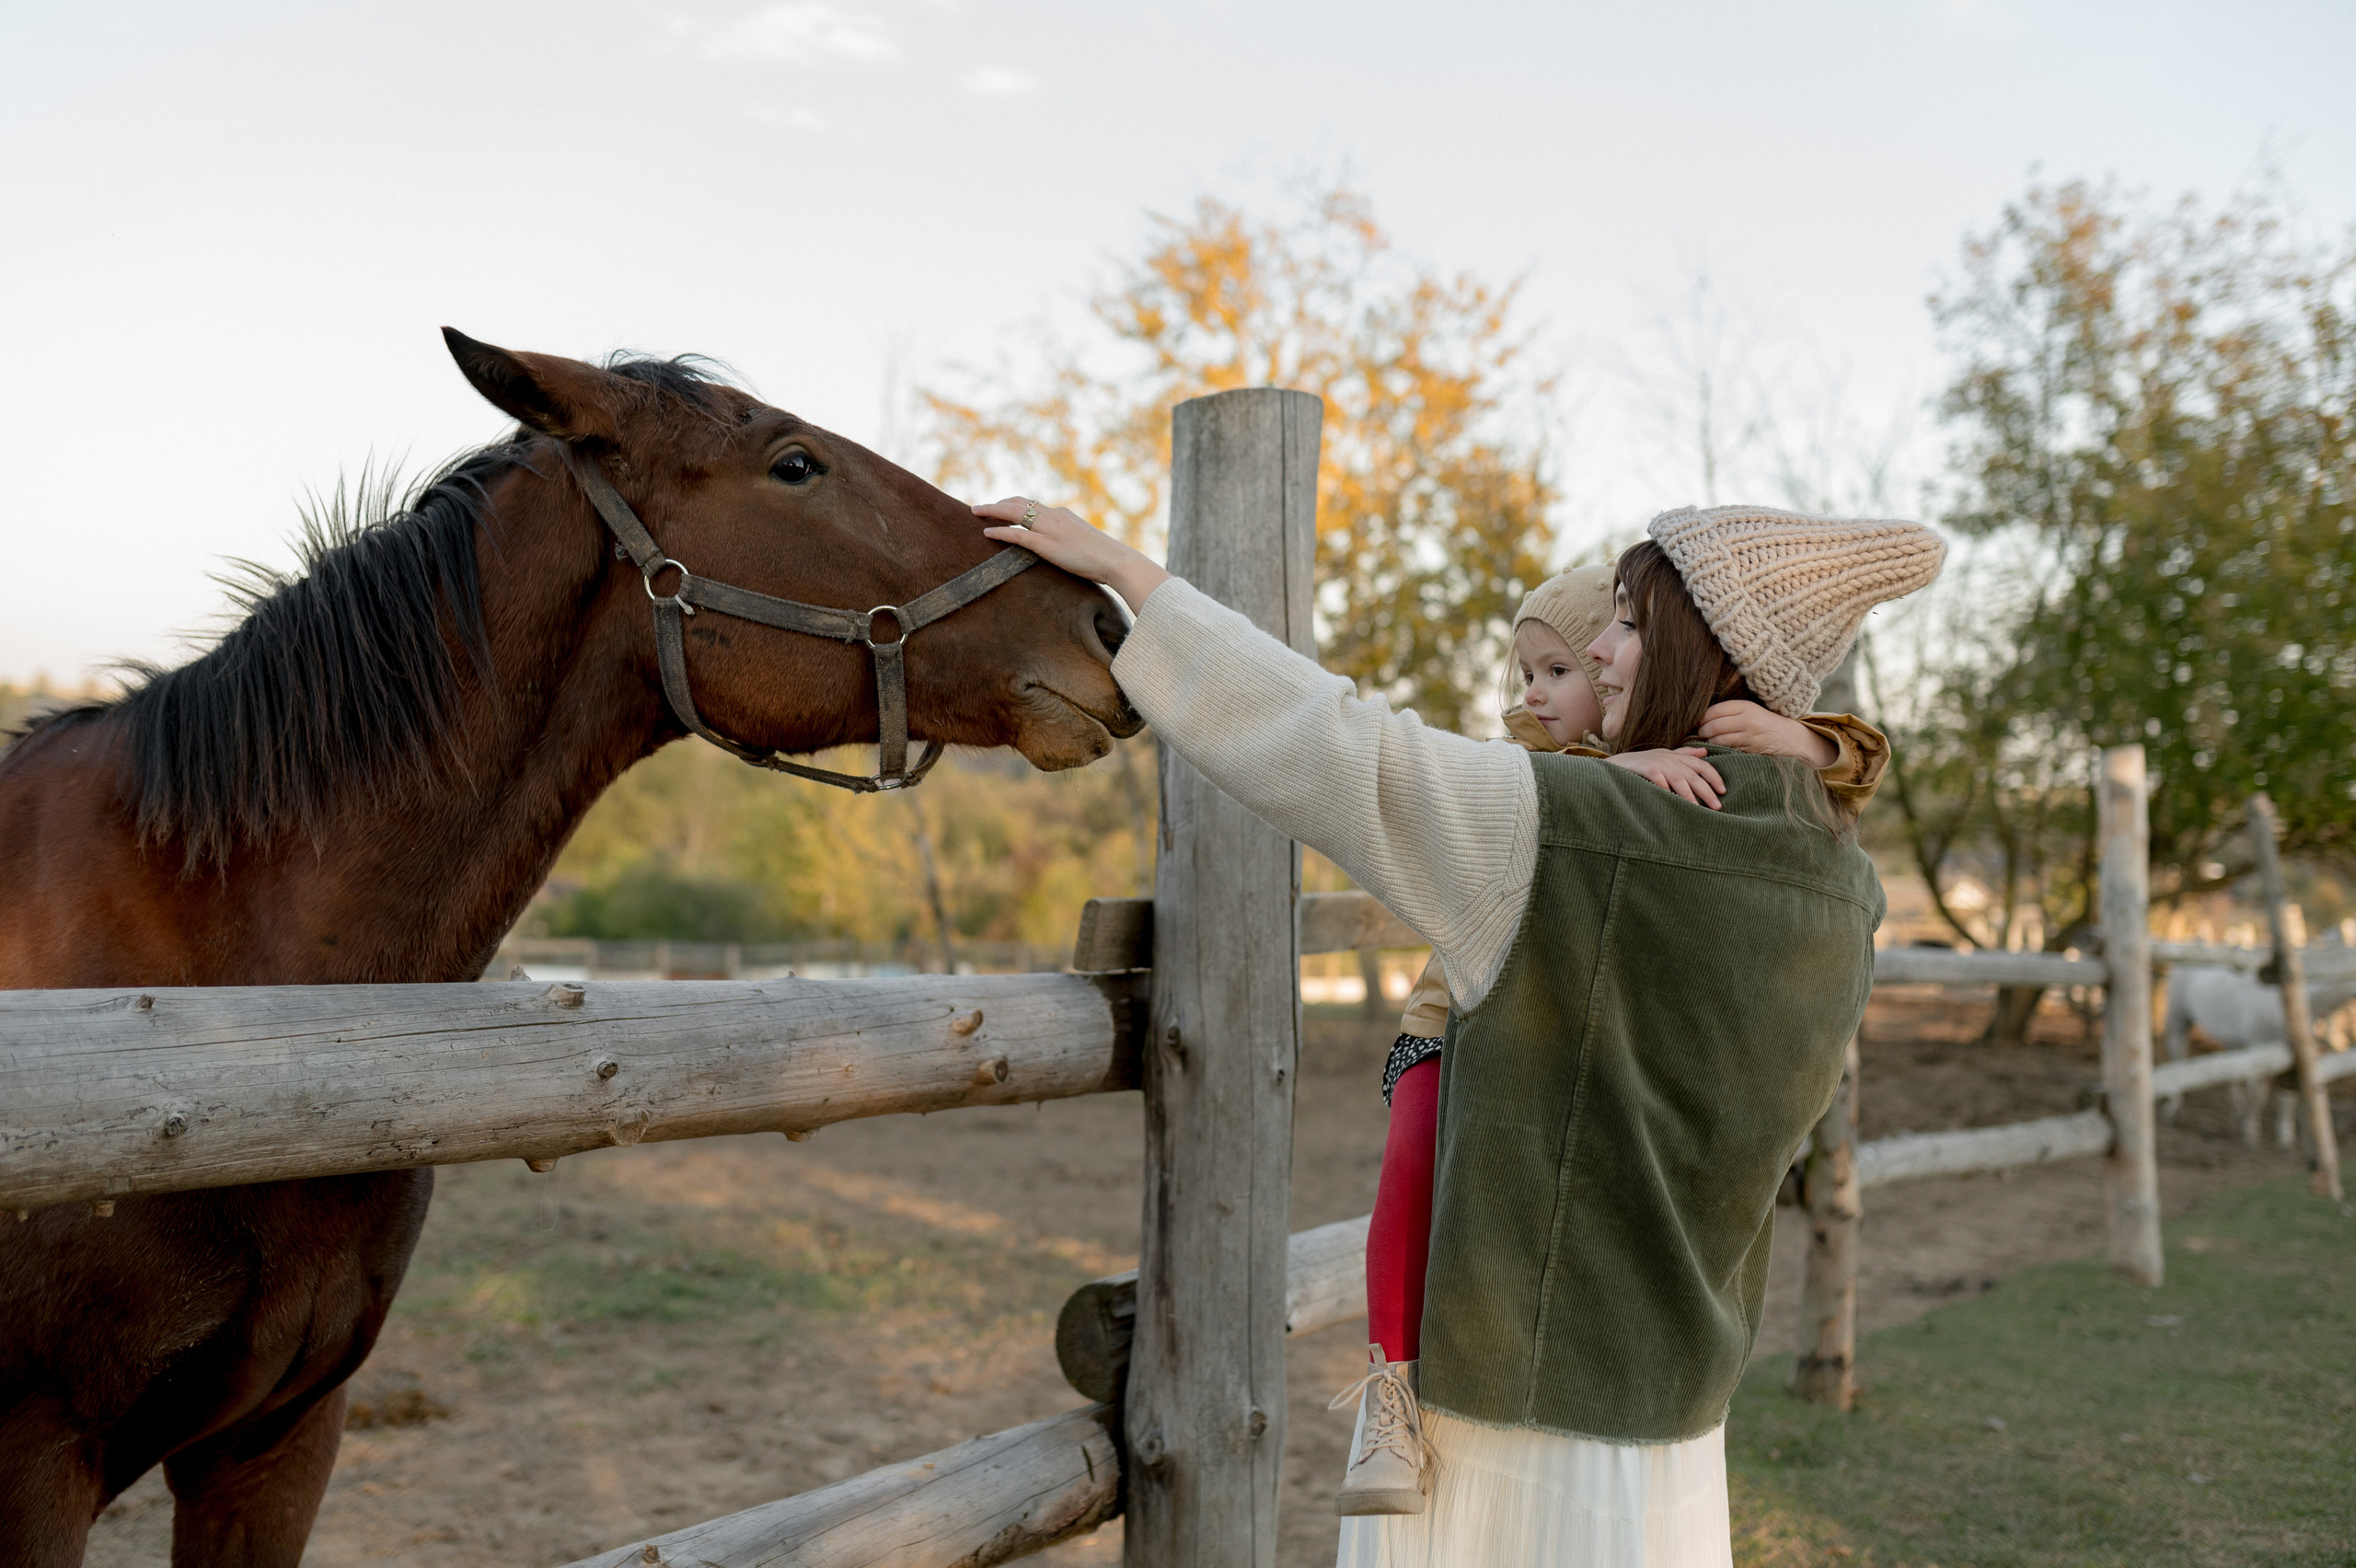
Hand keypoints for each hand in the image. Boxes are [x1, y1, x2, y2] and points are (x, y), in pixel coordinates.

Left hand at [976, 498, 1171, 614]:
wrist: (1116, 561)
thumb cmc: (1104, 557)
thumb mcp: (1083, 542)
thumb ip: (1068, 540)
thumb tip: (1062, 548)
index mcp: (1062, 514)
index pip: (1032, 504)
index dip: (1012, 504)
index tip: (999, 506)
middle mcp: (1054, 516)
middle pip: (1018, 503)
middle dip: (997, 503)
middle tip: (979, 507)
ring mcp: (1050, 529)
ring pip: (1014, 513)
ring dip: (992, 511)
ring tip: (975, 512)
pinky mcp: (1047, 544)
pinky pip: (1017, 535)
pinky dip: (1000, 531)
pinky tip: (986, 532)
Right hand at [1605, 746, 1725, 808]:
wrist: (1618, 764)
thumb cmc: (1644, 764)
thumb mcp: (1665, 756)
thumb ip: (1685, 754)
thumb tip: (1705, 753)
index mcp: (1677, 756)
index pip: (1702, 765)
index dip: (1714, 777)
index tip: (1723, 791)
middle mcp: (1670, 758)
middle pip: (1693, 774)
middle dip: (1706, 791)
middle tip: (1717, 807)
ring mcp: (1657, 763)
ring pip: (1678, 778)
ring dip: (1689, 795)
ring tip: (1697, 809)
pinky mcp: (1644, 768)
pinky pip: (1658, 778)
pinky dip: (1665, 788)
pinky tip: (1671, 800)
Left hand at [1697, 700, 1835, 767]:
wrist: (1789, 737)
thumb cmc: (1764, 722)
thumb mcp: (1750, 709)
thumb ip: (1730, 710)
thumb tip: (1702, 714)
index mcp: (1746, 706)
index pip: (1715, 710)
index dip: (1702, 717)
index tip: (1698, 721)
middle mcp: (1747, 720)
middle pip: (1714, 725)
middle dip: (1702, 731)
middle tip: (1698, 733)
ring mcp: (1749, 737)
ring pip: (1718, 739)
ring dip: (1707, 741)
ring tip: (1704, 741)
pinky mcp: (1749, 750)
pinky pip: (1727, 749)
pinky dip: (1718, 749)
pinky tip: (1715, 748)